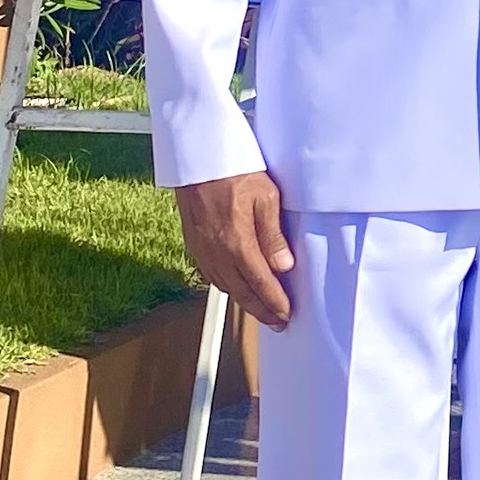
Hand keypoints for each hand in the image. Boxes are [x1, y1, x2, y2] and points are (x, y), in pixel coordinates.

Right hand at [176, 170, 294, 329]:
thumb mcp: (266, 197)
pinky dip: (226, 286)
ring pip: (225, 286)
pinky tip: (234, 286)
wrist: (198, 158)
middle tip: (277, 321)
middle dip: (261, 310)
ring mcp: (202, 250)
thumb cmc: (233, 171)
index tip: (286, 314)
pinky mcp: (194, 244)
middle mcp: (217, 253)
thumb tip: (283, 267)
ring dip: (244, 301)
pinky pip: (211, 275)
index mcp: (237, 243)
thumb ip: (273, 236)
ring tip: (260, 308)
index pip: (260, 283)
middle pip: (242, 292)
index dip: (275, 303)